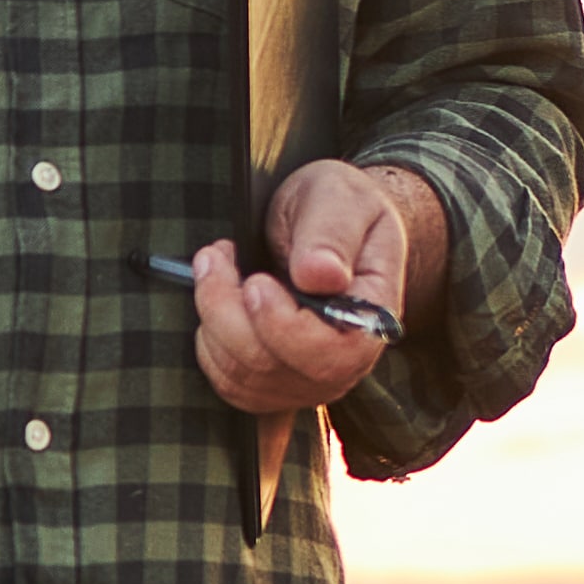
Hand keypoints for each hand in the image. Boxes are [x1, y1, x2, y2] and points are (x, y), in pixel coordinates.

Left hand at [194, 157, 441, 412]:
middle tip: (216, 256)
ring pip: (242, 376)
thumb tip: (321, 274)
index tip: (254, 281)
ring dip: (213, 319)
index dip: (282, 326)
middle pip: (273, 367)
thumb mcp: (340, 197)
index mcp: (372, 317)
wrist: (330, 223)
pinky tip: (222, 304)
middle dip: (227, 312)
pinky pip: (230, 383)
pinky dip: (211, 342)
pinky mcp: (277, 386)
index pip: (333, 353)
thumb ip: (332, 234)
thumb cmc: (339, 206)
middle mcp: (347, 361)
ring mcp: (311, 380)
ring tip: (217, 267)